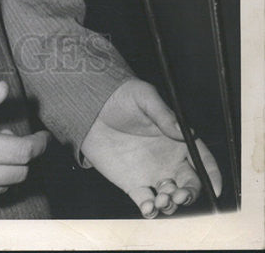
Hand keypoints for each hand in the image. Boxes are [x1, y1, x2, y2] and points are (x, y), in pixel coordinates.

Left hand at [81, 78, 221, 217]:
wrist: (92, 107)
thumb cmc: (123, 97)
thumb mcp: (144, 97)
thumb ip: (164, 114)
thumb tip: (183, 131)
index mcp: (179, 141)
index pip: (203, 161)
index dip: (212, 176)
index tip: (215, 189)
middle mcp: (170, 161)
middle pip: (190, 185)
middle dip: (190, 194)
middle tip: (179, 194)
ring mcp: (152, 174)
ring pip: (171, 198)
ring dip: (171, 204)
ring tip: (161, 198)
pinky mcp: (133, 184)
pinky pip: (147, 202)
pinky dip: (150, 210)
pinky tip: (148, 207)